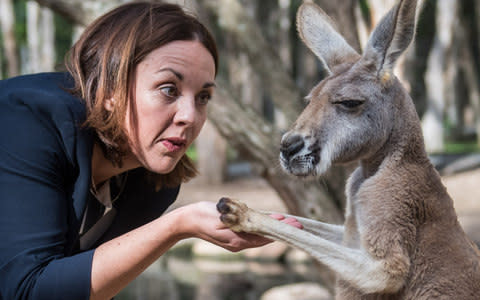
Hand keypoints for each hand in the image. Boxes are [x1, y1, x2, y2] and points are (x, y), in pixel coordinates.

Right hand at [174, 202, 302, 251]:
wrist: (186, 221)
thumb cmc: (202, 216)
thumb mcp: (222, 215)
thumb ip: (241, 219)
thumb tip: (261, 220)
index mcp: (237, 240)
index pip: (264, 237)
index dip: (279, 230)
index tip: (293, 225)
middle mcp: (239, 243)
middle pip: (264, 237)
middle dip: (280, 229)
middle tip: (297, 223)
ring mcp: (236, 241)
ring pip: (259, 235)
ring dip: (272, 227)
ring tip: (287, 220)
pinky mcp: (233, 236)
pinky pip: (251, 232)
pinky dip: (261, 226)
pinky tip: (269, 220)